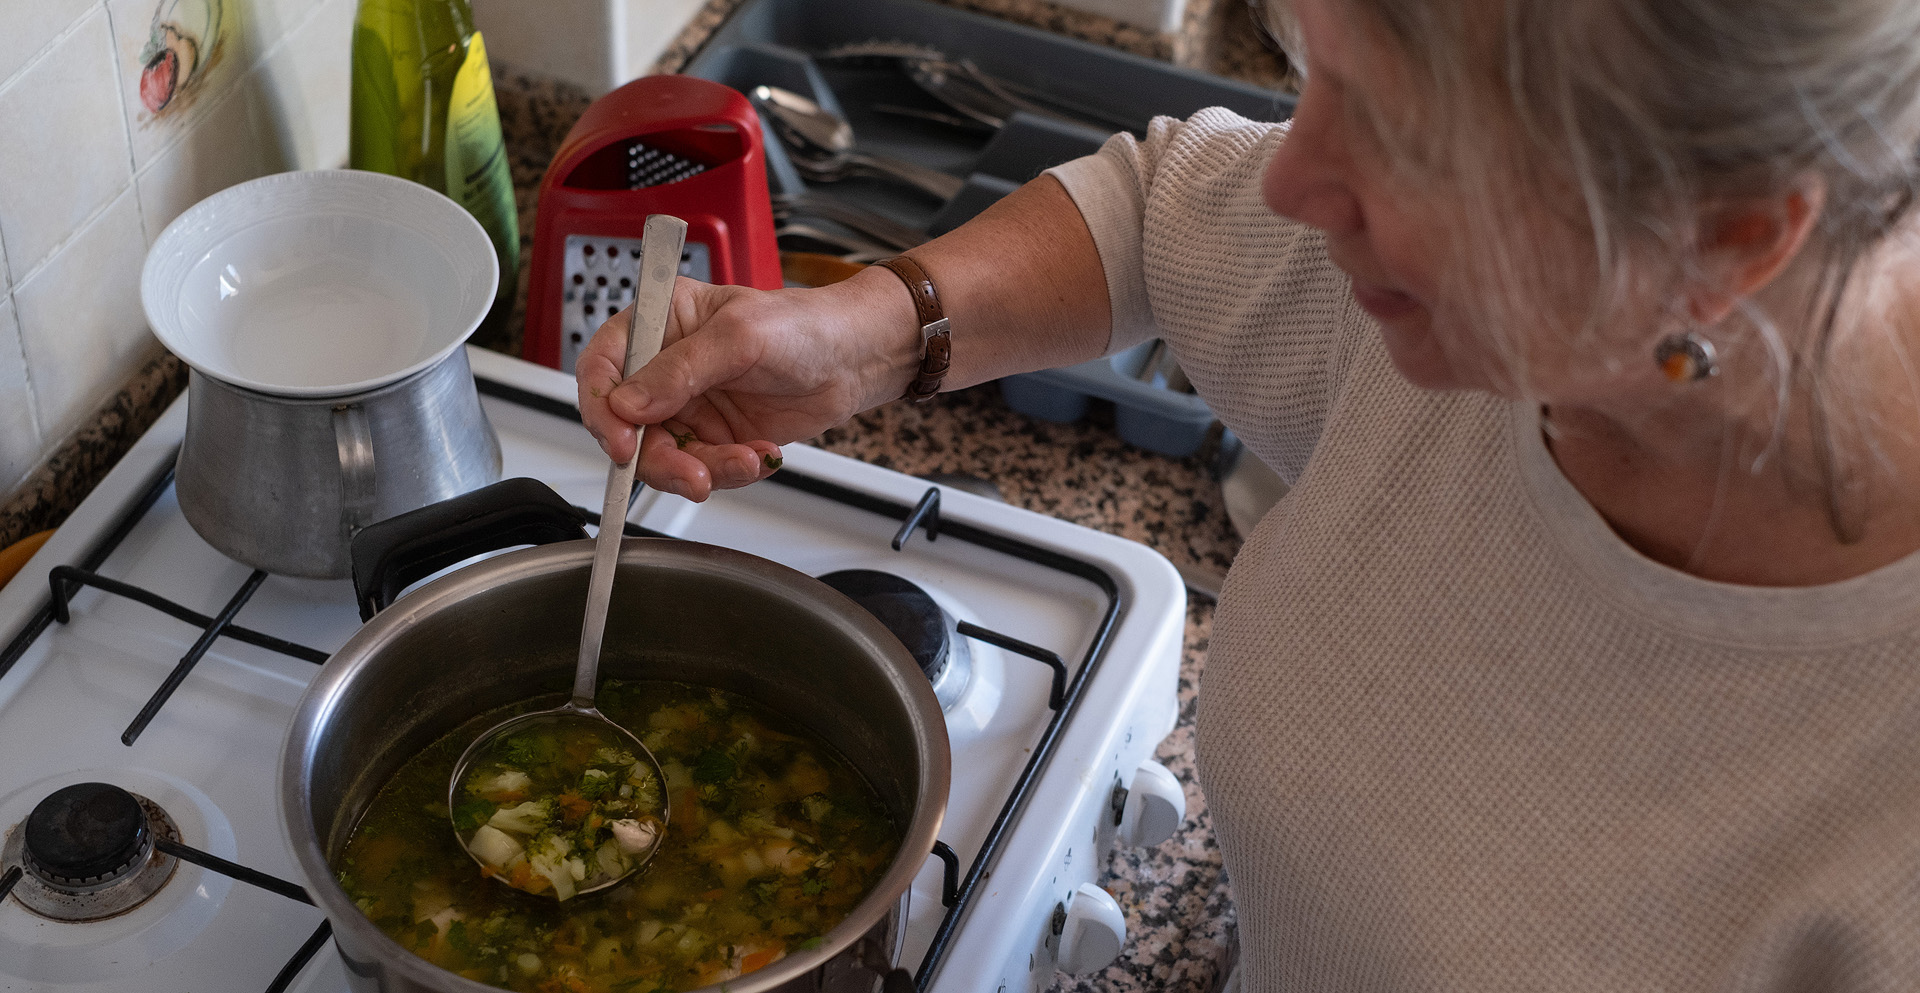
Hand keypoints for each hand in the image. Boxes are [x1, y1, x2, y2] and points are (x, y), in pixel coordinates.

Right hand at [575, 270, 919, 500]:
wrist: (855, 358)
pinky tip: (760, 454)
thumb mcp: (739, 337)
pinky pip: (703, 468)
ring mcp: (689, 405)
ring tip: (742, 461)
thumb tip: (627, 405)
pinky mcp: (715, 437)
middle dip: (657, 457)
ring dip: (700, 469)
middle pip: (627, 424)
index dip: (601, 406)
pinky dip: (729, 471)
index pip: (603, 365)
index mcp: (659, 321)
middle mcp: (665, 366)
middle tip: (691, 473)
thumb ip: (680, 370)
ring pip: (664, 455)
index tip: (622, 440)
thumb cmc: (803, 325)